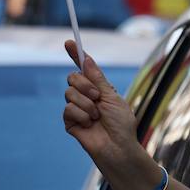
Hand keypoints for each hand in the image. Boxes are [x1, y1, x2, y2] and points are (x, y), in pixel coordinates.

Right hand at [62, 40, 160, 189]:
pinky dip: (80, 115)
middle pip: (72, 77)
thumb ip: (97, 78)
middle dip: (84, 85)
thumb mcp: (112, 96)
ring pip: (69, 93)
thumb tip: (86, 58)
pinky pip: (68, 108)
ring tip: (96, 116)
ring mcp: (76, 108)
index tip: (69, 42)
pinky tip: (88, 125)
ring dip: (86, 104)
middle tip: (97, 97)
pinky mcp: (69, 121)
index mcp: (98, 88)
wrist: (118, 147)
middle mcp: (85, 96)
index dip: (75, 54)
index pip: (84, 69)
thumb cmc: (121, 124)